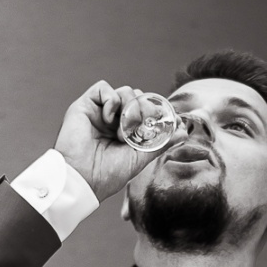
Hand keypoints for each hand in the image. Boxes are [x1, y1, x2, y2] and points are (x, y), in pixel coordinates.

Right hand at [54, 81, 187, 201]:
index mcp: (126, 132)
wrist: (83, 178)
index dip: (155, 112)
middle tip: (138, 130)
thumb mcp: (140, 158)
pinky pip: (103, 88)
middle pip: (138, 97)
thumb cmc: (108, 174)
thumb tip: (183, 132)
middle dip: (145, 111)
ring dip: (129, 109)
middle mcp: (114, 120)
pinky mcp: (85, 105)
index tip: (164, 122)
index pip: (146, 110)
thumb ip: (160, 143)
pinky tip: (109, 119)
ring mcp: (100, 112)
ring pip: (125, 91)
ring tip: (121, 132)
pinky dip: (111, 100)